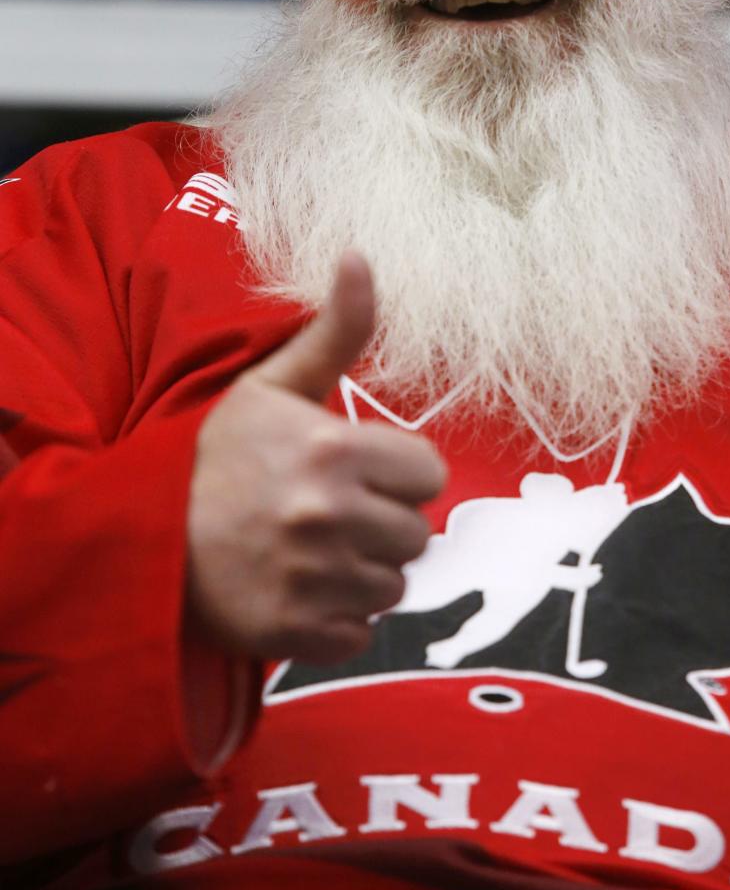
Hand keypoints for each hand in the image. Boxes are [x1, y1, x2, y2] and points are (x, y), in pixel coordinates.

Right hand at [186, 251, 445, 664]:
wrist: (142, 535)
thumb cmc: (216, 454)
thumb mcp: (273, 384)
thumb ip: (335, 330)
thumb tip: (361, 256)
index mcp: (335, 450)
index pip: (429, 474)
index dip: (397, 473)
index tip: (356, 471)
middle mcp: (330, 516)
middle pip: (415, 533)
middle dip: (381, 523)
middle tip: (328, 512)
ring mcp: (313, 580)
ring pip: (392, 586)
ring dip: (361, 572)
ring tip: (312, 550)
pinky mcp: (294, 633)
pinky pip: (359, 633)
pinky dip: (336, 620)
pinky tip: (300, 590)